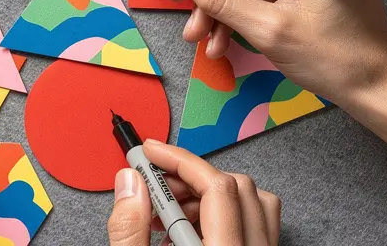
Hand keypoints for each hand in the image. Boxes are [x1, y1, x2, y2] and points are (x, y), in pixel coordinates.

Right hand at [108, 139, 279, 244]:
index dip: (179, 161)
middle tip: (154, 186)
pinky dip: (224, 215)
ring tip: (169, 215)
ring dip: (209, 196)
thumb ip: (130, 231)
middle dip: (191, 177)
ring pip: (255, 203)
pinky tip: (189, 232)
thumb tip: (130, 183)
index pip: (217, 188)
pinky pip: (257, 225)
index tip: (151, 153)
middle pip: (239, 188)